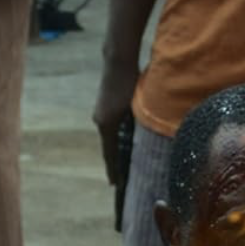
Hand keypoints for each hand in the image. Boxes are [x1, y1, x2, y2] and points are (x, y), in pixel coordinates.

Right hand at [93, 59, 138, 185]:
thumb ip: (138, 127)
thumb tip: (144, 146)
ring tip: (124, 165)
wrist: (118, 59)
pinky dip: (118, 138)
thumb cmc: (129, 81)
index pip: (110, 155)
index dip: (114, 171)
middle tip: (122, 181)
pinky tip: (126, 142)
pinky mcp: (104, 107)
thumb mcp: (135, 108)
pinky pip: (112, 129)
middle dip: (116, 164)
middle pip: (110, 148)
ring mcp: (101, 114)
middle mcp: (100, 121)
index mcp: (106, 125)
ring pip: (111, 138)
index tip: (116, 187)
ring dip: (117, 150)